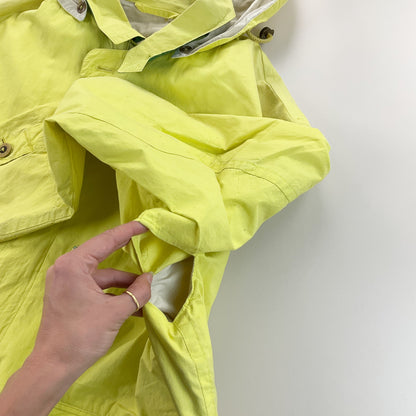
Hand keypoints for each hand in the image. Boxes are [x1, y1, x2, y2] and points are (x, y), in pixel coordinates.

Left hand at [32, 220, 151, 375]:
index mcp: (73, 265)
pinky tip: (133, 302)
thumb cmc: (81, 336)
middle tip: (146, 243)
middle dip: (127, 255)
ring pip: (103, 275)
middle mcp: (67, 268)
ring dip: (124, 283)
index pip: (106, 241)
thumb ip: (137, 293)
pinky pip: (96, 287)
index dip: (128, 231)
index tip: (144, 223)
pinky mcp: (69, 294)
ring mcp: (67, 282)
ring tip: (145, 290)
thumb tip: (150, 279)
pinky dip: (114, 293)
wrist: (55, 367)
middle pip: (104, 255)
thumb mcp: (116, 312)